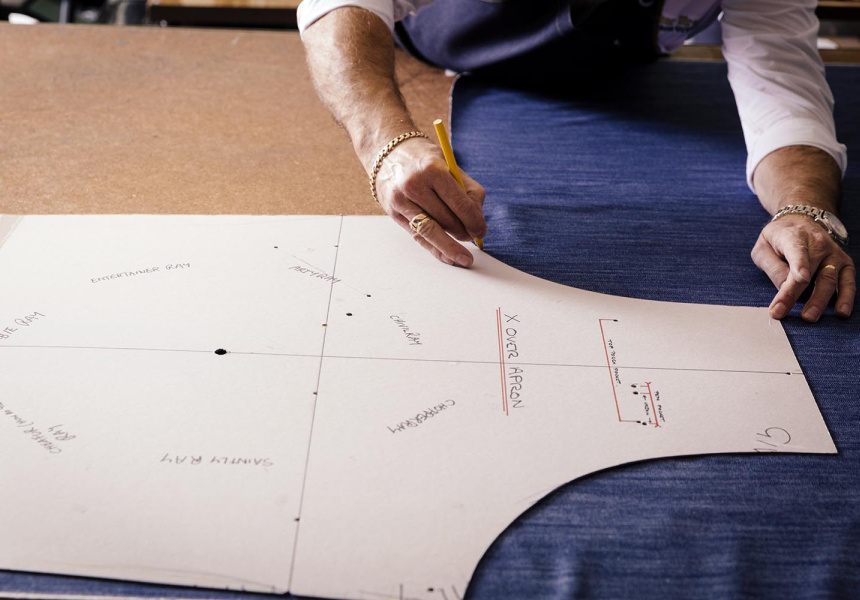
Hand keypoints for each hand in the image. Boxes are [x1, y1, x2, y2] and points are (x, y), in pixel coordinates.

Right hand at [374, 136, 486, 266]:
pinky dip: (435, 249)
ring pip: (431, 231)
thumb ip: (467, 190)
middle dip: (463, 233)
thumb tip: (478, 220)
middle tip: (472, 237)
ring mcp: (401, 200)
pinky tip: (447, 257)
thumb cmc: (425, 160)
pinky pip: (418, 236)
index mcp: (433, 169)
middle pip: (446, 219)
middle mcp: (414, 185)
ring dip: (450, 246)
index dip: (474, 221)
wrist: (387, 152)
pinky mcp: (394, 213)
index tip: (482, 230)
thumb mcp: (449, 165)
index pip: (460, 203)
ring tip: (463, 256)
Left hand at [751, 215, 855, 321]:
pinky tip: (841, 311)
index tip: (800, 279)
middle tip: (784, 312)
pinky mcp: (844, 263)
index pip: (797, 252)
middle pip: (811, 271)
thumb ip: (772, 266)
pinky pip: (847, 281)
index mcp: (794, 236)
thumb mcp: (763, 248)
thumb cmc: (777, 239)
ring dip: (819, 300)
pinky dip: (845, 297)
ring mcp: (833, 253)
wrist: (801, 221)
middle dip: (797, 294)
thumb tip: (783, 288)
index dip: (800, 265)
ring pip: (829, 278)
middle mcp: (818, 244)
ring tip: (809, 317)